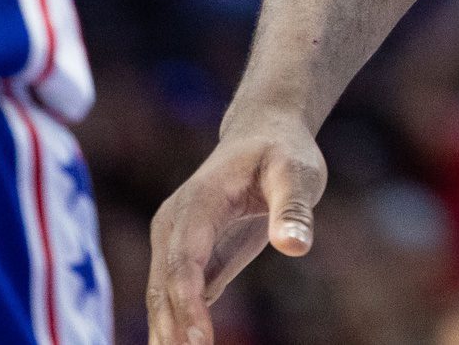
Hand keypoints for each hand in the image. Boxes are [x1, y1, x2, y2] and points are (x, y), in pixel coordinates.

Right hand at [147, 109, 326, 344]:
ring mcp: (174, 242)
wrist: (263, 135)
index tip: (199, 343)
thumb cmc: (282, 152)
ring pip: (162, 298)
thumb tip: (295, 247)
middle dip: (172, 330)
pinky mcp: (186, 258)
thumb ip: (294, 209)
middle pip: (163, 287)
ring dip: (167, 335)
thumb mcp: (297, 173)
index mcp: (196, 203)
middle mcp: (173, 225)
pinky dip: (176, 327)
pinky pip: (174, 297)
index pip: (185, 262)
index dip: (189, 304)